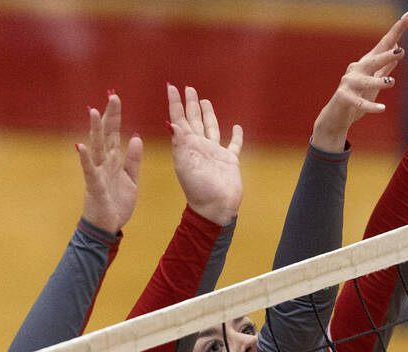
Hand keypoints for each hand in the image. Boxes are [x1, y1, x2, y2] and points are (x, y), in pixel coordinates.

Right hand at [77, 92, 141, 234]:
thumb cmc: (117, 203)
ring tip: (93, 111)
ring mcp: (97, 173)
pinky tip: (81, 146)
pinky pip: (89, 171)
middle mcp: (104, 163)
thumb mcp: (131, 179)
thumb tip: (137, 137)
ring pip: (96, 148)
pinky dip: (85, 159)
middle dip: (109, 116)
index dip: (115, 116)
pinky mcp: (95, 186)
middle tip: (112, 95)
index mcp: (113, 161)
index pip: (114, 134)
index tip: (116, 97)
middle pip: (106, 135)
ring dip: (94, 130)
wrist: (107, 227)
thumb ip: (134, 159)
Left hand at [169, 84, 242, 225]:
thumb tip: (173, 121)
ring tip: (204, 100)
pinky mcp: (230, 160)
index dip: (175, 103)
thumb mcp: (185, 164)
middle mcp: (199, 146)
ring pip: (211, 128)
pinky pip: (233, 144)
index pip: (179, 119)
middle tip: (188, 88)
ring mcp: (214, 153)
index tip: (171, 86)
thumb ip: (180, 142)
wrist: (215, 208)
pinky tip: (236, 126)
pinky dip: (236, 136)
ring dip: (208, 114)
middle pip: (194, 119)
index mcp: (186, 146)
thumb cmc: (198, 189)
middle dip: (190, 104)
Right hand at [311, 12, 407, 151]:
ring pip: (366, 81)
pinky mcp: (344, 98)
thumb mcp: (373, 82)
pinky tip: (382, 109)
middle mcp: (356, 70)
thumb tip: (398, 47)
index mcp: (366, 64)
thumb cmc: (356, 98)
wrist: (336, 116)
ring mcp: (349, 83)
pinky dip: (371, 106)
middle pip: (374, 60)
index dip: (396, 31)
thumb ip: (385, 66)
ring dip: (378, 81)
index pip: (383, 45)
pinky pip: (359, 103)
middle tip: (400, 52)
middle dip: (386, 55)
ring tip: (391, 82)